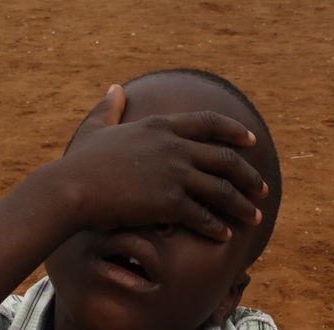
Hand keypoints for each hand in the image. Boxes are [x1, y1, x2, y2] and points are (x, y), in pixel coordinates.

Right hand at [47, 84, 268, 240]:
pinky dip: (218, 227)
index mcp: (161, 126)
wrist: (71, 189)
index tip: (251, 141)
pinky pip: (204, 216)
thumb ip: (110, 108)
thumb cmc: (80, 163)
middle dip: (249, 175)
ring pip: (222, 190)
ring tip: (255, 217)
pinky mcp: (170, 202)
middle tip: (262, 188)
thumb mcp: (97, 128)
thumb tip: (115, 89)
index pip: (209, 123)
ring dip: (243, 205)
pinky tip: (226, 236)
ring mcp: (175, 174)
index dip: (234, 132)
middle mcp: (174, 147)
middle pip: (226, 158)